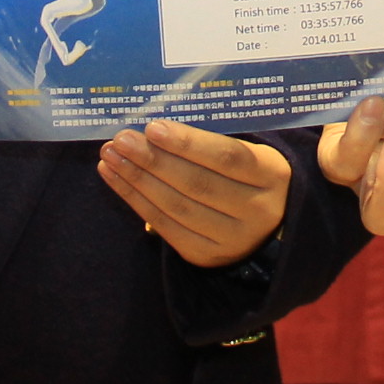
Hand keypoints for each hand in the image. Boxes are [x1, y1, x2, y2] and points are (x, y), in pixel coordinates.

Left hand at [100, 120, 294, 269]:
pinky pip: (166, 227)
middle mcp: (258, 210)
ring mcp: (232, 238)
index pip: (228, 158)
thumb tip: (157, 128)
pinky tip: (116, 178)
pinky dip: (136, 201)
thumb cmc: (248, 174)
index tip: (153, 127)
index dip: (189, 143)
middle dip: (153, 161)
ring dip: (137, 180)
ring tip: (111, 156)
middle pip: (197, 184)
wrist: (268, 224)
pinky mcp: (207, 255)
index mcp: (272, 175)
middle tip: (121, 140)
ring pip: (177, 207)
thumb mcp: (250, 152)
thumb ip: (213, 141)